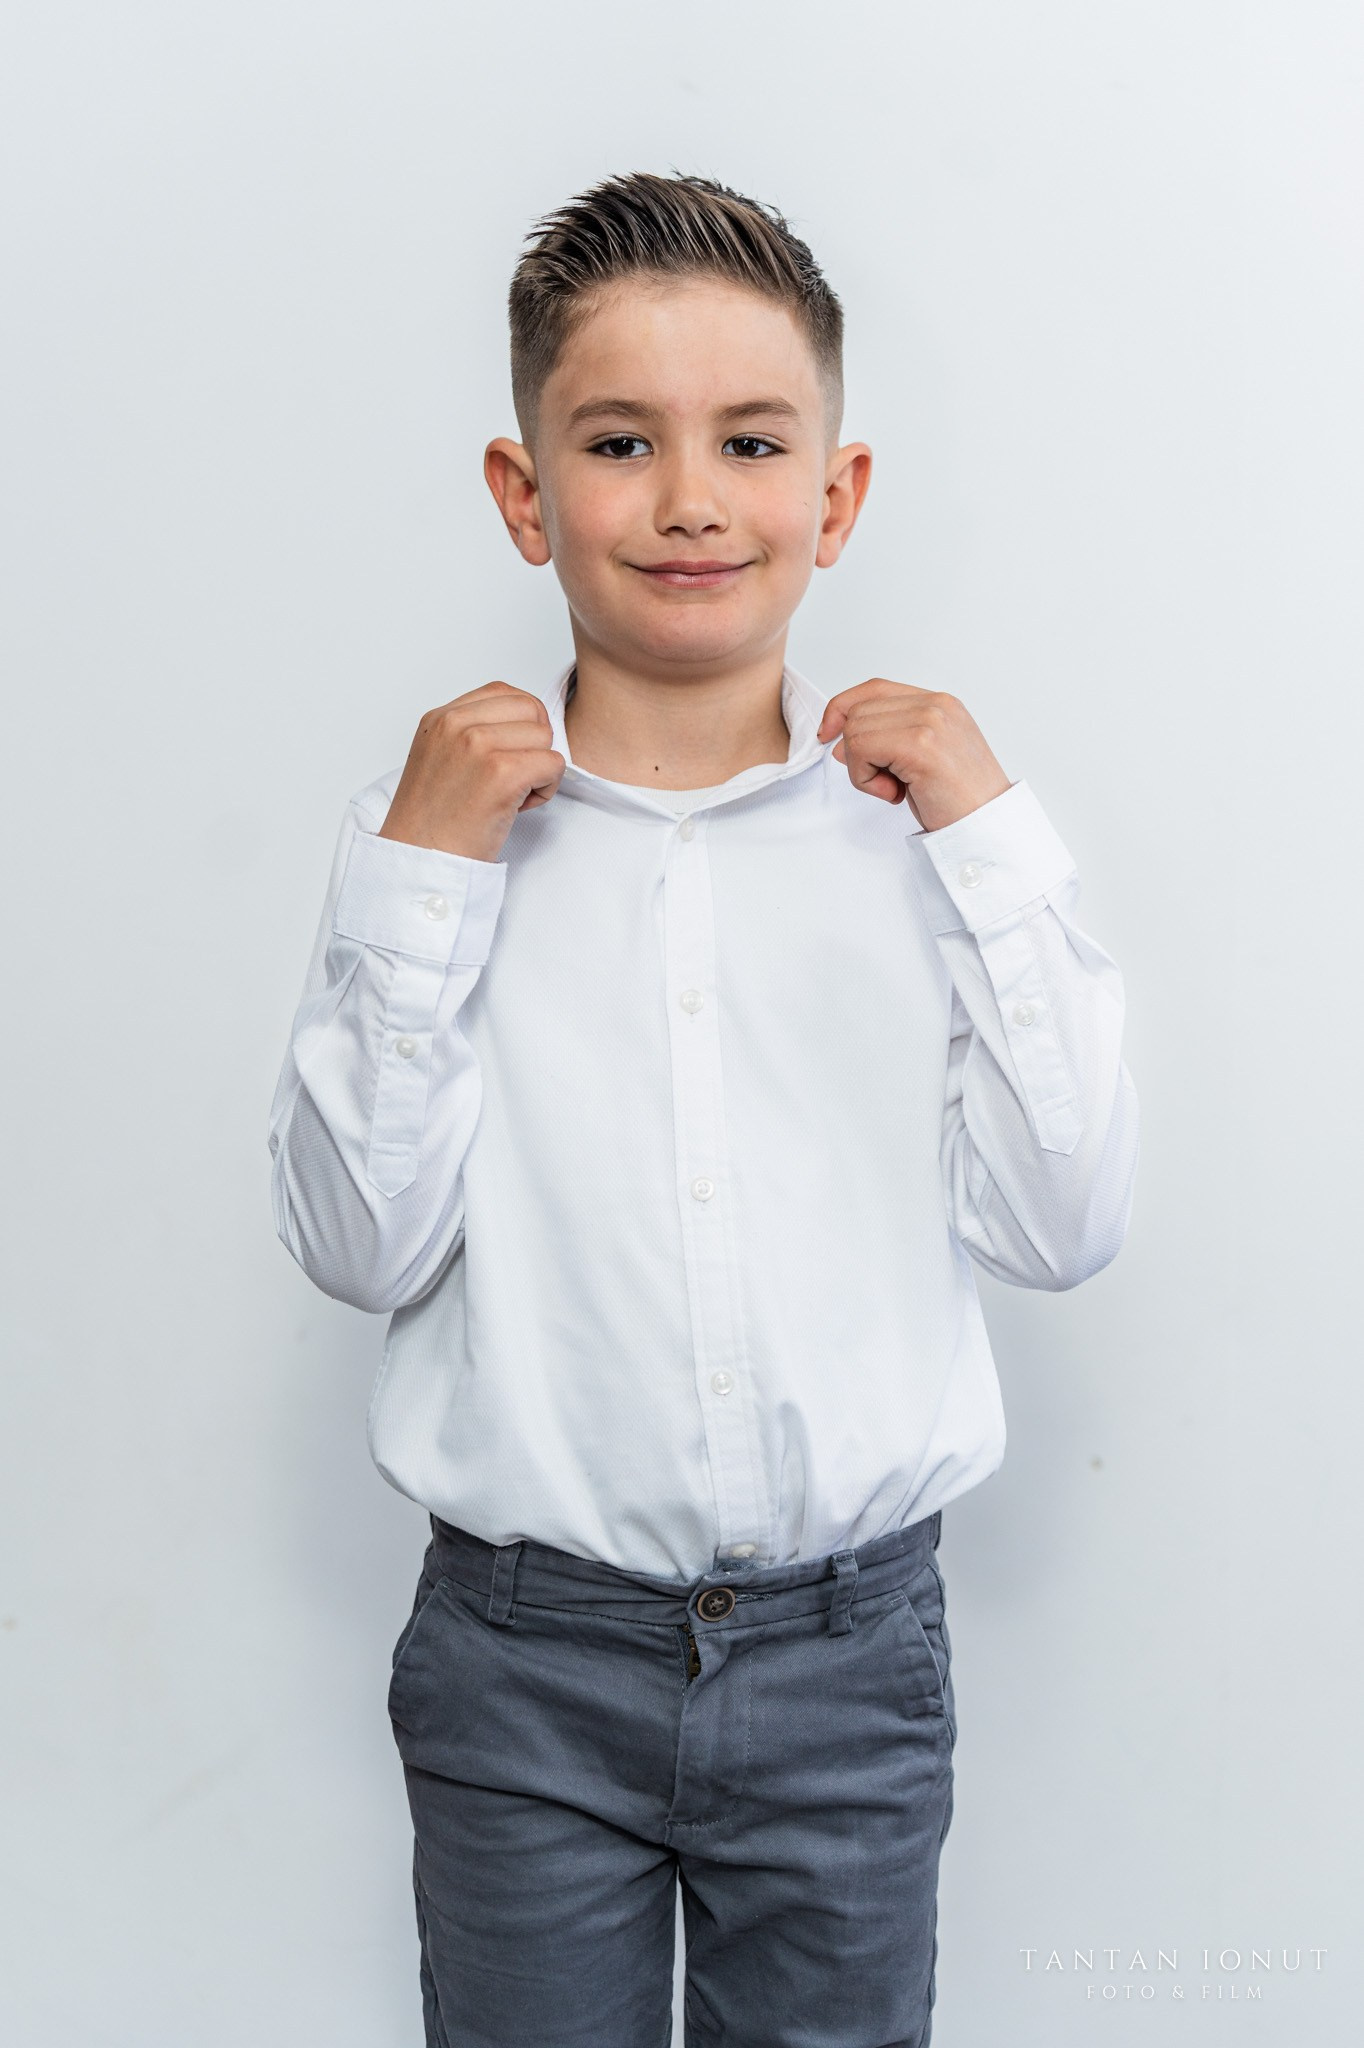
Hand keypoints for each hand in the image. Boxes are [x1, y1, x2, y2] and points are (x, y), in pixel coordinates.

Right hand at [378, 681, 565, 861]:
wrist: (420, 861)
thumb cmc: (432, 823)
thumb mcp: (439, 760)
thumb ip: (471, 733)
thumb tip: (524, 726)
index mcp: (441, 718)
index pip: (504, 693)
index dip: (519, 726)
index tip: (506, 756)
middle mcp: (457, 724)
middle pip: (531, 711)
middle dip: (532, 745)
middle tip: (511, 780)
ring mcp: (478, 745)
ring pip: (545, 737)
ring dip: (539, 769)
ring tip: (511, 795)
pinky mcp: (502, 772)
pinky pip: (554, 764)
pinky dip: (546, 789)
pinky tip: (518, 807)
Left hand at [816, 678, 1011, 832]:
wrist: (987, 828)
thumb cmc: (958, 801)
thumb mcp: (919, 760)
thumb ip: (886, 739)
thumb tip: (838, 741)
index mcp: (940, 703)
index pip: (875, 689)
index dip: (843, 708)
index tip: (828, 736)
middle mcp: (936, 704)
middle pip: (858, 711)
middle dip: (858, 752)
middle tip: (888, 782)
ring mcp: (930, 721)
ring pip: (855, 731)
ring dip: (863, 769)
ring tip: (895, 788)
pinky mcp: (920, 745)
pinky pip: (861, 750)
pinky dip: (866, 779)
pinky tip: (895, 794)